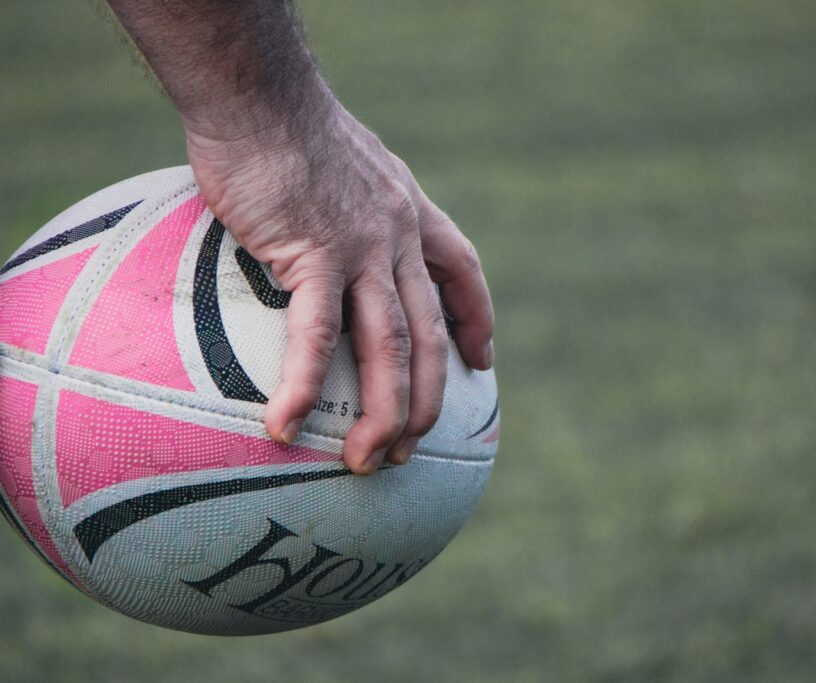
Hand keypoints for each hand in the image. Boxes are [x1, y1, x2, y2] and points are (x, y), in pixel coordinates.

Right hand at [185, 98, 493, 474]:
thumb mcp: (340, 159)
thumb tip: (320, 228)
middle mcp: (397, 237)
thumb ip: (347, 203)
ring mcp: (362, 249)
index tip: (482, 360)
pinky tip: (284, 425)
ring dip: (385, 412)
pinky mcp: (313, 255)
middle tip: (415, 447)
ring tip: (367, 461)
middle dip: (430, 398)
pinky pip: (316, 334)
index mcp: (408, 212)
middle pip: (430, 334)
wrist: (260, 92)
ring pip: (389, 347)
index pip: (462, 270)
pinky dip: (303, 384)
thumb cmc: (285, 123)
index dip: (477, 318)